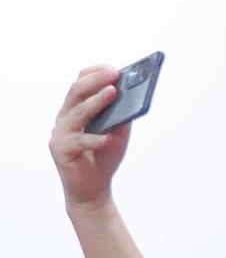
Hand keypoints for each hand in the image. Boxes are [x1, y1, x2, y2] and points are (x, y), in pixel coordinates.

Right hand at [51, 66, 131, 206]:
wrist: (93, 189)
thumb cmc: (104, 157)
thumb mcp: (118, 133)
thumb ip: (122, 116)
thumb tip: (133, 95)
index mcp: (76, 109)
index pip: (80, 84)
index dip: (95, 74)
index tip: (114, 69)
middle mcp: (65, 118)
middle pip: (76, 93)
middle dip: (95, 81)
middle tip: (114, 74)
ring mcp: (61, 134)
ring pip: (76, 113)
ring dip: (95, 102)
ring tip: (112, 93)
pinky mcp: (61, 151)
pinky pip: (79, 142)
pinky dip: (94, 139)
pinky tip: (107, 137)